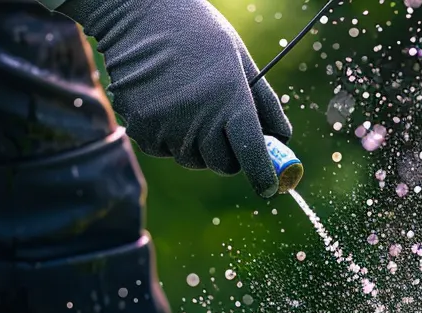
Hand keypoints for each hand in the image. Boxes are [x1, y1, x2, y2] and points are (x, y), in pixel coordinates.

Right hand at [57, 0, 294, 196]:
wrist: (140, 16)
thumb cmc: (198, 33)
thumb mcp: (239, 59)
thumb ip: (264, 102)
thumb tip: (282, 138)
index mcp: (229, 98)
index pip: (252, 153)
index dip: (263, 175)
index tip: (269, 187)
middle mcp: (198, 118)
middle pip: (223, 164)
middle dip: (230, 155)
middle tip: (227, 132)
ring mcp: (167, 127)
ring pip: (192, 159)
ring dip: (199, 146)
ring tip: (193, 107)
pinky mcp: (142, 130)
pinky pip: (164, 150)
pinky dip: (170, 138)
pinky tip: (167, 104)